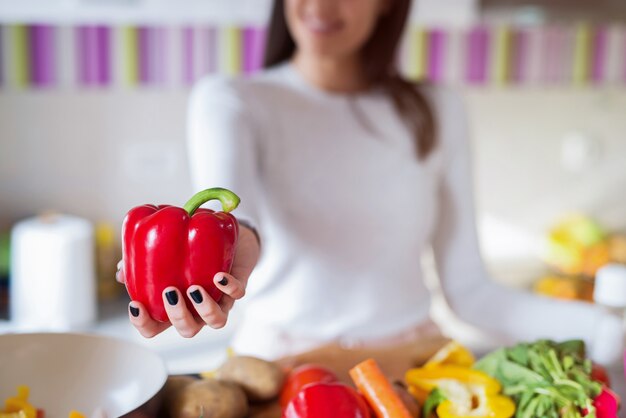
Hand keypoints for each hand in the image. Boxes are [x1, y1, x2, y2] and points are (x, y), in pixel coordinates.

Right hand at [116, 224, 259, 337]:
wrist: (229, 236)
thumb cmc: (192, 248)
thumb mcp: (164, 250)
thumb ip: (143, 260)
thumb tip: (120, 271)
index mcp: (176, 305)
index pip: (155, 327)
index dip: (144, 324)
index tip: (136, 305)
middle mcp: (198, 309)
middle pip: (187, 330)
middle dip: (178, 316)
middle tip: (170, 292)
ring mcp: (220, 300)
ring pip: (216, 321)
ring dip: (205, 309)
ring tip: (194, 288)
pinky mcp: (238, 286)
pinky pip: (238, 295)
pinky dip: (230, 288)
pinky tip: (219, 276)